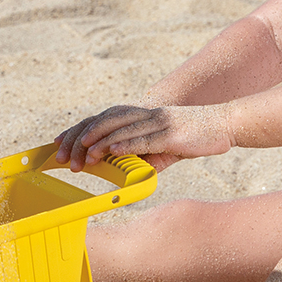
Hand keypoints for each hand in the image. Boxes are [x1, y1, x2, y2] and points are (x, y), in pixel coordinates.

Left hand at [54, 103, 232, 172]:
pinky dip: (125, 144)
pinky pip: (143, 139)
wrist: (224, 125)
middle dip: (80, 138)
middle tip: (63, 156)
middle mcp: (144, 113)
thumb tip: (121, 168)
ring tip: (82, 154)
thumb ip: (142, 155)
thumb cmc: (191, 137)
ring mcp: (157, 121)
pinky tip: (111, 151)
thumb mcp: (161, 147)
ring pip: (120, 129)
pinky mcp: (170, 133)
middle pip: (103, 122)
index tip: (58, 142)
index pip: (100, 120)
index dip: (78, 129)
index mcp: (139, 115)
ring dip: (98, 143)